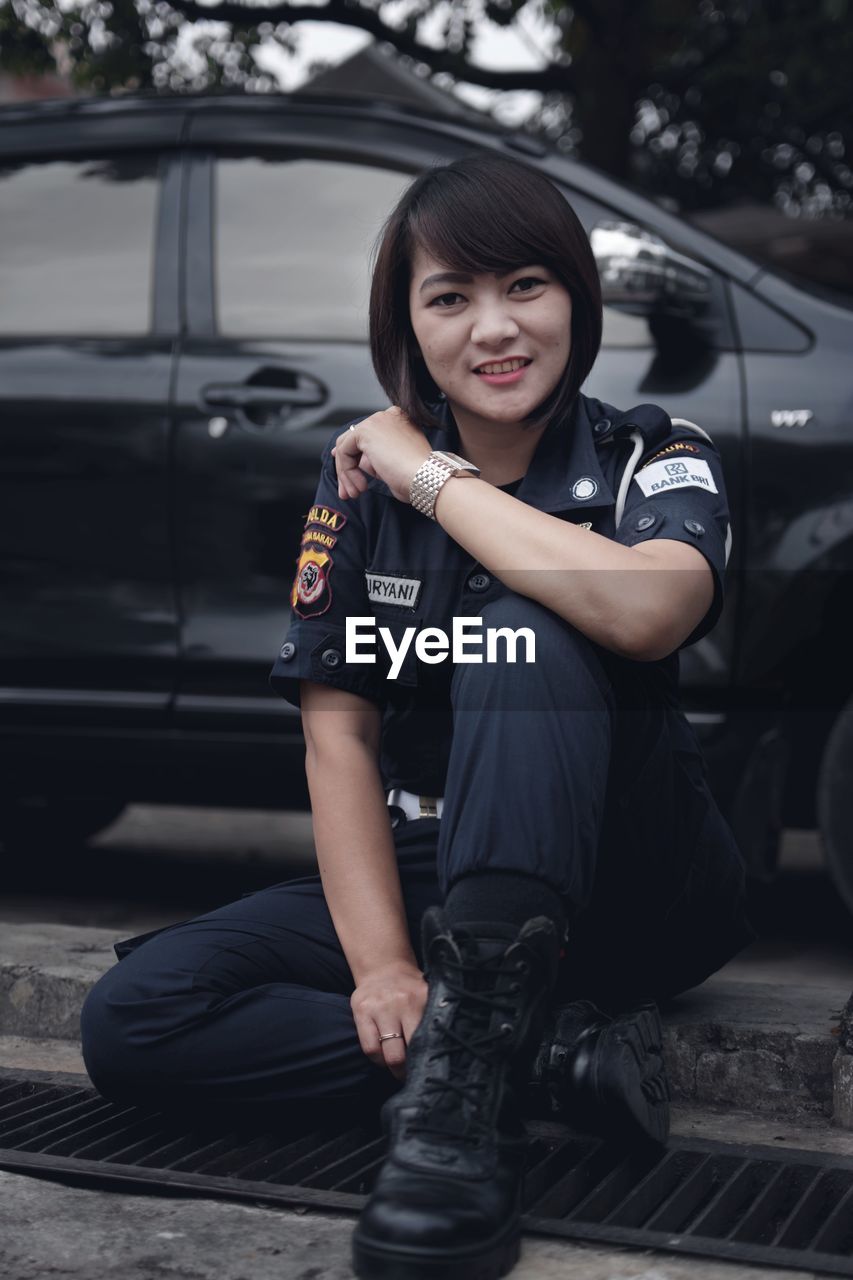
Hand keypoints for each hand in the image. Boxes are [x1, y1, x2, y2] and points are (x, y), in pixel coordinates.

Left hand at [331, 407, 431, 503]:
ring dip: (347, 473)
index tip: (348, 475)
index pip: (368, 436)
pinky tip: (361, 485)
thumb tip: (358, 461)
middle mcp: (387, 416)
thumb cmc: (419, 477)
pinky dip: (347, 472)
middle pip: (354, 440)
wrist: (426, 477)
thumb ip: (377, 457)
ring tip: (356, 492)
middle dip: (347, 468)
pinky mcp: (365, 431)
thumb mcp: (396, 463)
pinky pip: (344, 452)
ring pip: (347, 447)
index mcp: (399, 420)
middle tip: (347, 491)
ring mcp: (376, 421)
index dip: (354, 455)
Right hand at [350, 958, 428, 1081]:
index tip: (428, 1071)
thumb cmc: (411, 990)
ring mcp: (379, 1007)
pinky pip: (369, 1048)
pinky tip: (384, 1055)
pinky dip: (378, 1058)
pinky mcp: (361, 1010)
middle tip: (412, 1075)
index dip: (426, 1061)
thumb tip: (445, 1052)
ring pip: (385, 1054)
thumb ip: (435, 1020)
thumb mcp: (427, 998)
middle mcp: (400, 1002)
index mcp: (421, 999)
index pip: (425, 1040)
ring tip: (398, 1067)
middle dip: (407, 1071)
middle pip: (403, 1053)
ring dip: (392, 1067)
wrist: (384, 967)